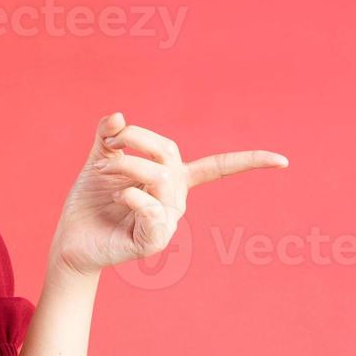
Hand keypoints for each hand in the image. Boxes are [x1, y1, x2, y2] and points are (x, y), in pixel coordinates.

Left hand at [49, 112, 287, 277]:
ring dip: (126, 166)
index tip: (283, 161)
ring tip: (102, 172)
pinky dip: (133, 194)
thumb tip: (118, 115)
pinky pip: (152, 209)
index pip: (219, 167)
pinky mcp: (153, 241)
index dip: (250, 162)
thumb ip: (110, 135)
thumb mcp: (100, 159)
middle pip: (170, 158)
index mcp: (174, 178)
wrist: (72, 239)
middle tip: (107, 147)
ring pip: (160, 179)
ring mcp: (168, 222)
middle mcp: (177, 200)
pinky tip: (119, 196)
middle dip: (136, 142)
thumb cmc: (91, 201)